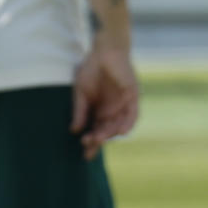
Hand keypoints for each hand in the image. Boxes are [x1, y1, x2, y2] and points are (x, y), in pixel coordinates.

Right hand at [71, 43, 139, 158]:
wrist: (104, 50)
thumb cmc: (91, 70)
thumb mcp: (81, 93)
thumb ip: (80, 111)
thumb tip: (74, 131)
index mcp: (99, 112)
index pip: (96, 132)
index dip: (92, 144)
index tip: (85, 156)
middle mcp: (112, 111)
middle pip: (106, 131)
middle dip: (98, 140)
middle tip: (87, 144)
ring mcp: (123, 104)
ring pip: (119, 125)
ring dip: (110, 133)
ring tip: (99, 139)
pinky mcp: (132, 96)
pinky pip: (133, 113)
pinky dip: (128, 123)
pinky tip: (120, 132)